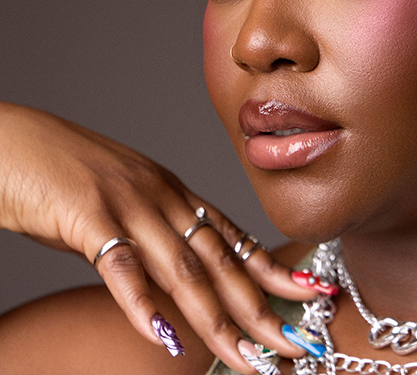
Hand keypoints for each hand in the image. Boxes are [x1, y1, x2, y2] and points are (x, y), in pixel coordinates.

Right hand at [0, 102, 318, 370]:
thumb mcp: (126, 201)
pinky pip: (120, 266)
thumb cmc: (67, 174)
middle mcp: (163, 198)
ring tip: (250, 359)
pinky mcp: (87, 216)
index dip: (274, 269)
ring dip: (219, 320)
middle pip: (221, 262)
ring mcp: (129, 205)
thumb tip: (179, 274)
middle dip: (262, 308)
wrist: (17, 140)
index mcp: (175, 194)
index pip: (235, 238)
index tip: (309, 294)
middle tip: (297, 344)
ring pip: (183, 270)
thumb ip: (156, 232)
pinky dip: (143, 304)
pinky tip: (165, 338)